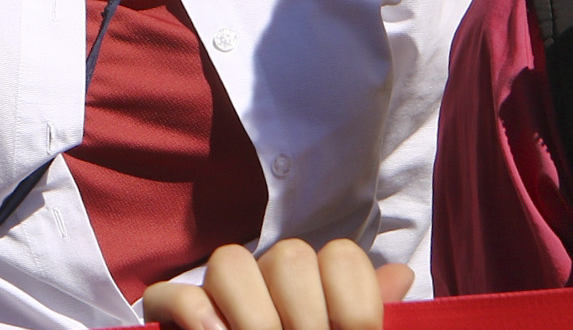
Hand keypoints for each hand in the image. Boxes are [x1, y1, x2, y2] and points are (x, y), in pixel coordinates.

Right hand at [143, 239, 414, 329]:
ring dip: (256, 314)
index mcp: (315, 287)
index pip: (341, 256)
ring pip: (231, 262)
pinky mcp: (171, 315)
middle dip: (307, 312)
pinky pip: (178, 295)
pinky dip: (199, 314)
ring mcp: (217, 295)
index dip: (356, 299)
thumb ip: (370, 316)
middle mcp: (268, 280)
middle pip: (289, 256)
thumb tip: (402, 274)